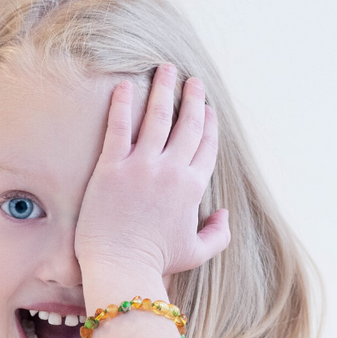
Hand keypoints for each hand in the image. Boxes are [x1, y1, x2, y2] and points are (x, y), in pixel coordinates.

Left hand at [74, 64, 229, 281]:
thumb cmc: (156, 263)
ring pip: (157, 116)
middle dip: (192, 97)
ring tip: (164, 69)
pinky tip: (125, 85)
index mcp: (193, 188)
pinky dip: (123, 103)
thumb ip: (218, 234)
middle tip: (191, 80)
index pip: (206, 145)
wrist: (121, 268)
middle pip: (187, 124)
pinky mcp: (112, 167)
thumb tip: (224, 214)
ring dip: (163, 89)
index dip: (208, 123)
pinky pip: (119, 126)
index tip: (206, 108)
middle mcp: (171, 171)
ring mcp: (141, 167)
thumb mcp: (196, 253)